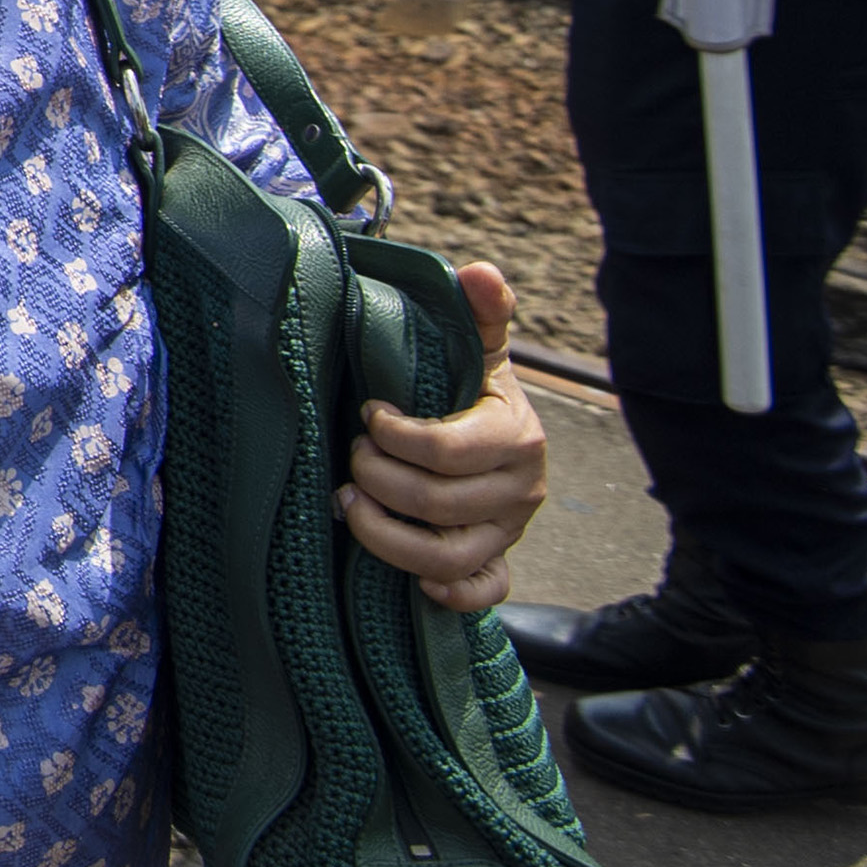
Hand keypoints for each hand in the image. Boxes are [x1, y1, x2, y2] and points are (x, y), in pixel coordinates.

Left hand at [339, 262, 549, 608]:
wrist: (501, 435)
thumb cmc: (473, 391)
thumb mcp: (479, 351)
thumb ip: (480, 314)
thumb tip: (478, 272)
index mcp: (515, 435)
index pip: (447, 450)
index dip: (395, 437)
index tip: (368, 417)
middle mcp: (519, 490)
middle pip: (438, 504)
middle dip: (378, 480)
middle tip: (349, 459)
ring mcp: (508, 532)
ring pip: (447, 556)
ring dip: (386, 538)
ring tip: (347, 505)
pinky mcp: (497, 562)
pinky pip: (482, 593)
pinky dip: (449, 592)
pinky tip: (413, 580)